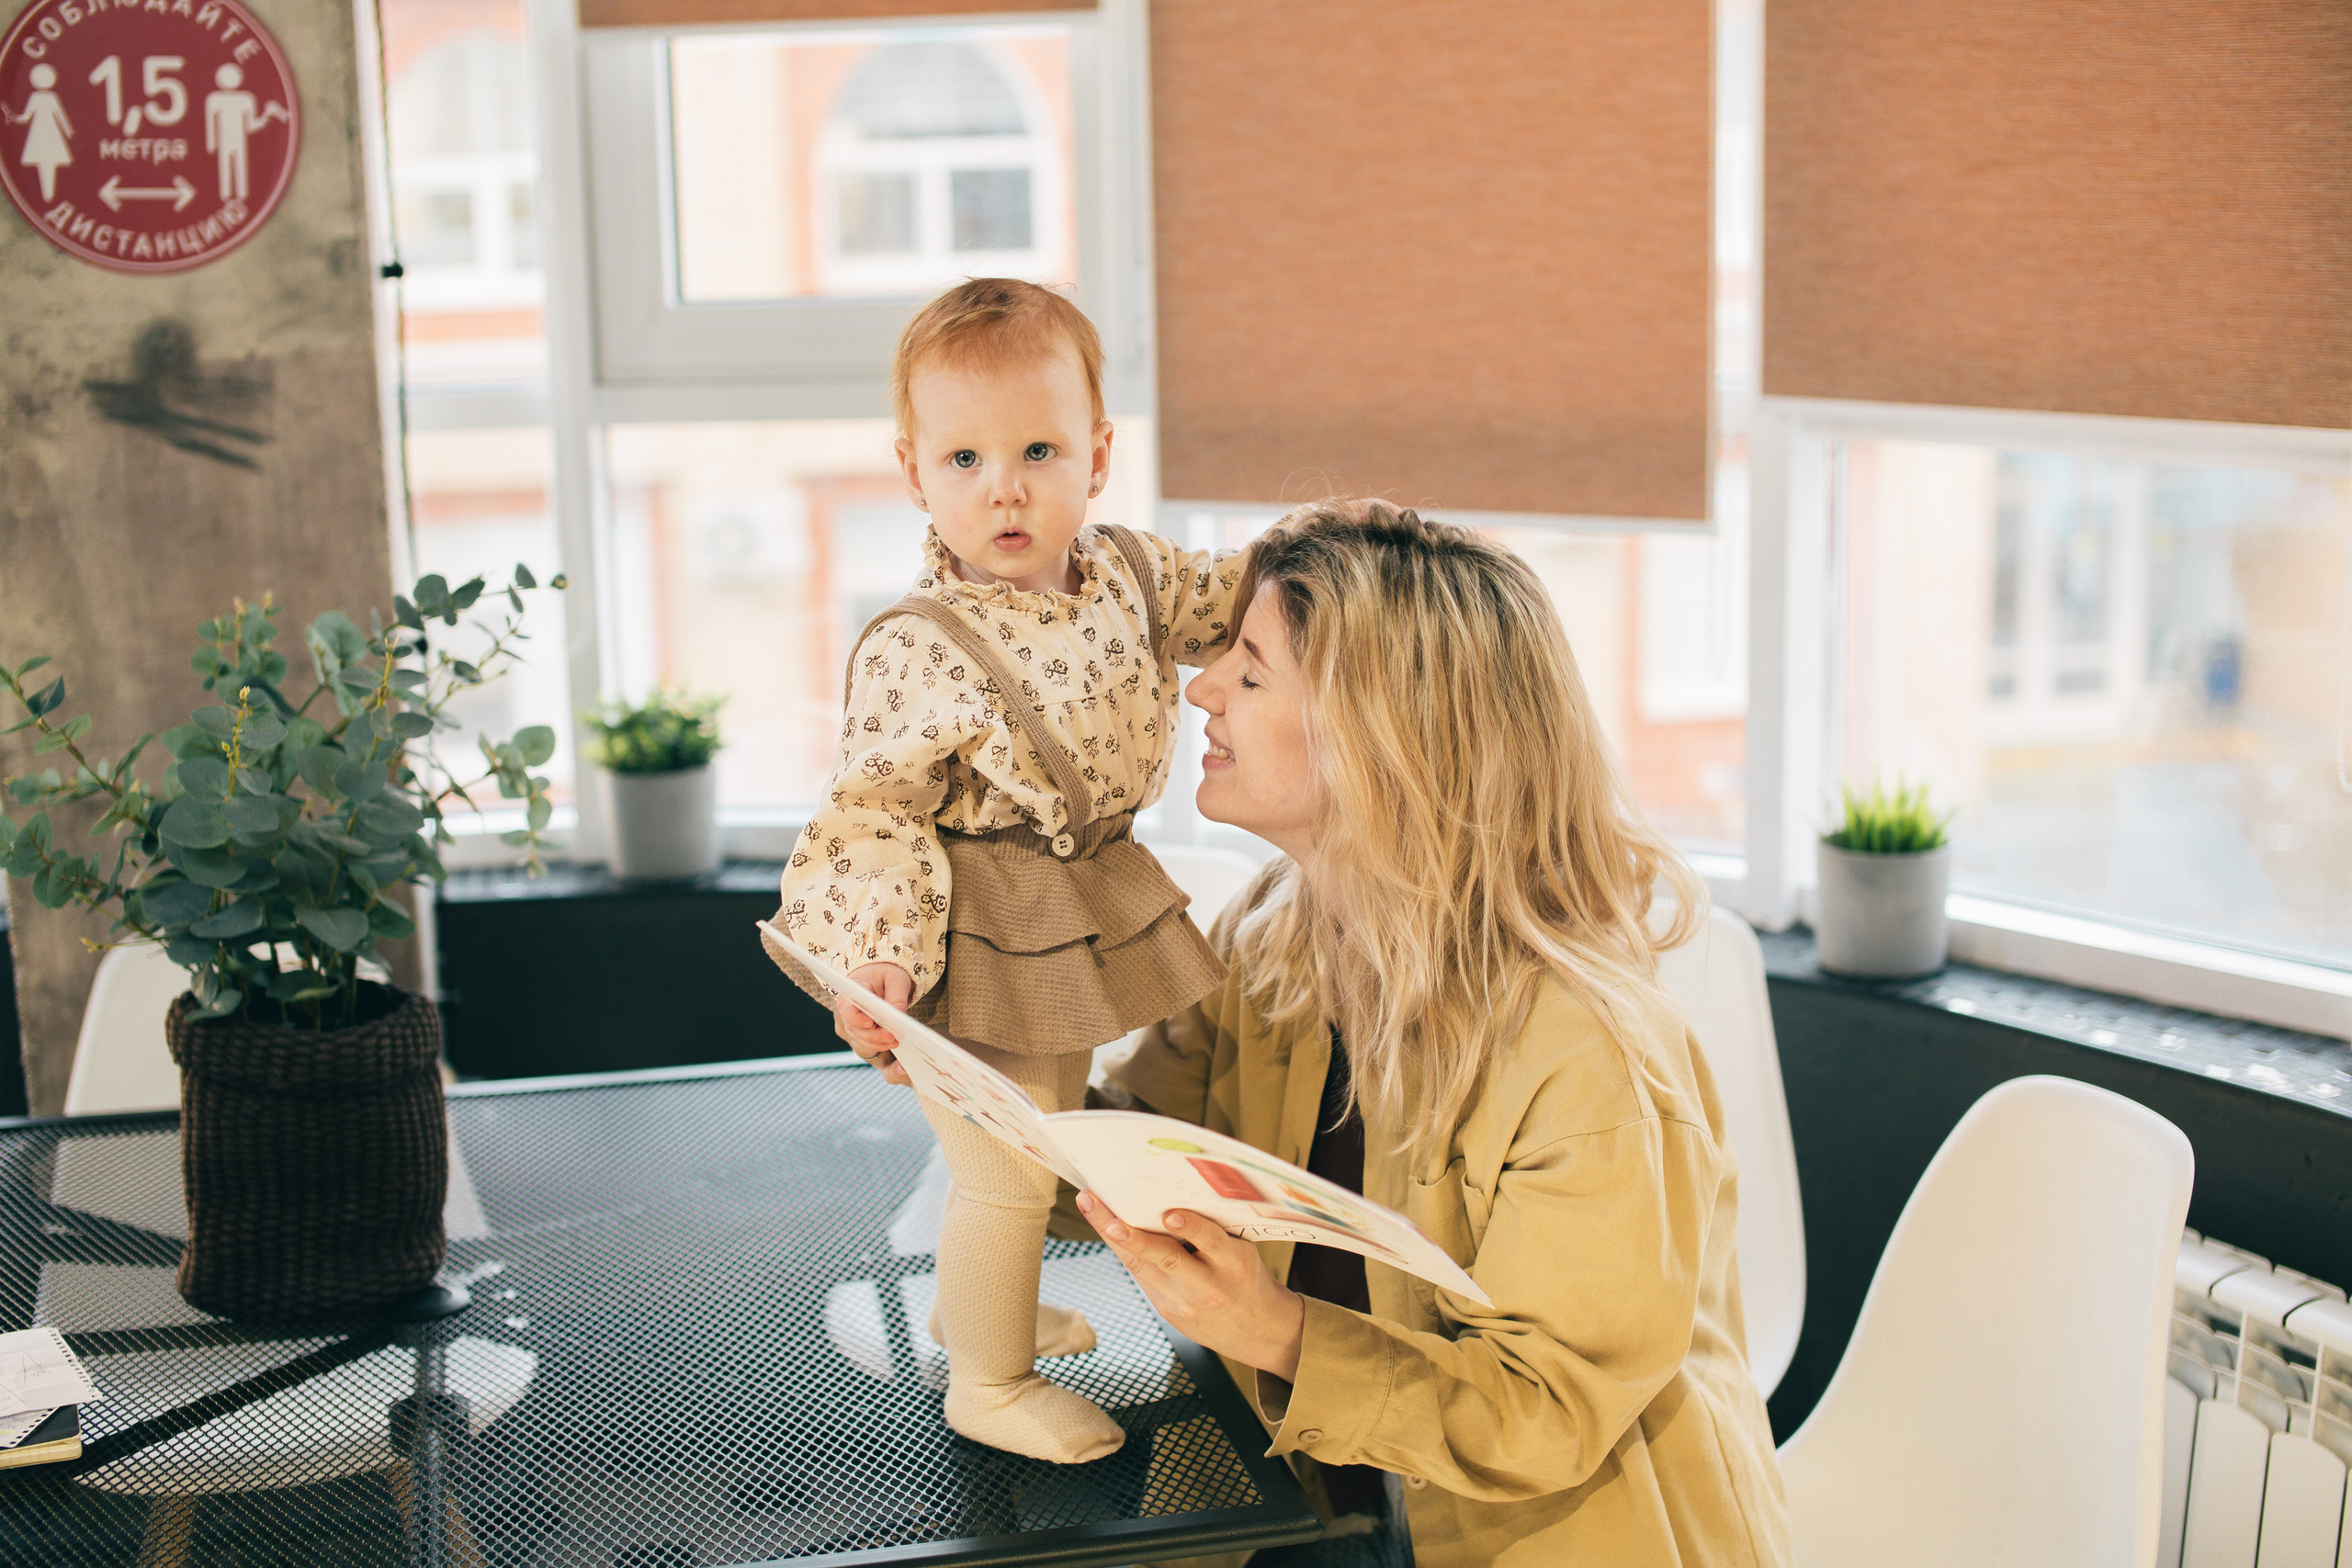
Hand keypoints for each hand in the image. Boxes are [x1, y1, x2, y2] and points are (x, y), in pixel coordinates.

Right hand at [837, 963, 913, 1085]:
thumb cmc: (887, 974)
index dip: (856, 1018)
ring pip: (860, 1041)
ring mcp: (852, 1025)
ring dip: (878, 1044)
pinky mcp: (861, 1034)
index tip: (870, 1022)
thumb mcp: (897, 979)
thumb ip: (897, 997)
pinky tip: (894, 1046)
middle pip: (855, 1030)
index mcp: (851, 991)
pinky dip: (879, 1047)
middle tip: (893, 1038)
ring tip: (896, 1042)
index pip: (847, 1008)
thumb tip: (898, 1016)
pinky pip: (867, 1045)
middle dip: (874, 1036)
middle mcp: (847, 1011)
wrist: (881, 976)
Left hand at [1079, 1193, 1304, 1381]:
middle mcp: (1209, 1287)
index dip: (1192, 1228)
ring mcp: (1184, 1303)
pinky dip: (1124, 1250)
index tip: (1171, 1213)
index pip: (1213, 1243)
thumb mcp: (1243, 1253)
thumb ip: (1213, 1233)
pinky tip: (1106, 1227)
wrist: (1255, 1329)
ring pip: (1144, 1268)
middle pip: (1168, 1259)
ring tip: (1093, 1210)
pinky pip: (1142, 1276)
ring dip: (1116, 1239)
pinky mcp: (1167, 1311)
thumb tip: (1170, 1200)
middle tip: (1110, 1219)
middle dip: (1136, 1238)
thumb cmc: (1245, 1277)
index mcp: (1236, 1265)